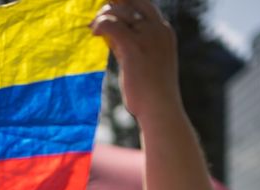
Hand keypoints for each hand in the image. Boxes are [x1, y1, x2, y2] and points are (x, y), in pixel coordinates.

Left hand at [90, 0, 180, 122]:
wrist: (160, 108)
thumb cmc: (152, 92)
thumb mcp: (147, 62)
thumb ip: (133, 45)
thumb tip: (111, 34)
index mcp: (164, 32)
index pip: (144, 5)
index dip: (126, 5)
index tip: (112, 12)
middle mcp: (158, 29)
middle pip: (132, 2)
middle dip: (114, 6)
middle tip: (100, 17)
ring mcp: (147, 36)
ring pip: (119, 11)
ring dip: (103, 16)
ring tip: (94, 27)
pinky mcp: (133, 46)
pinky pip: (110, 24)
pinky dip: (100, 25)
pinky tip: (94, 32)